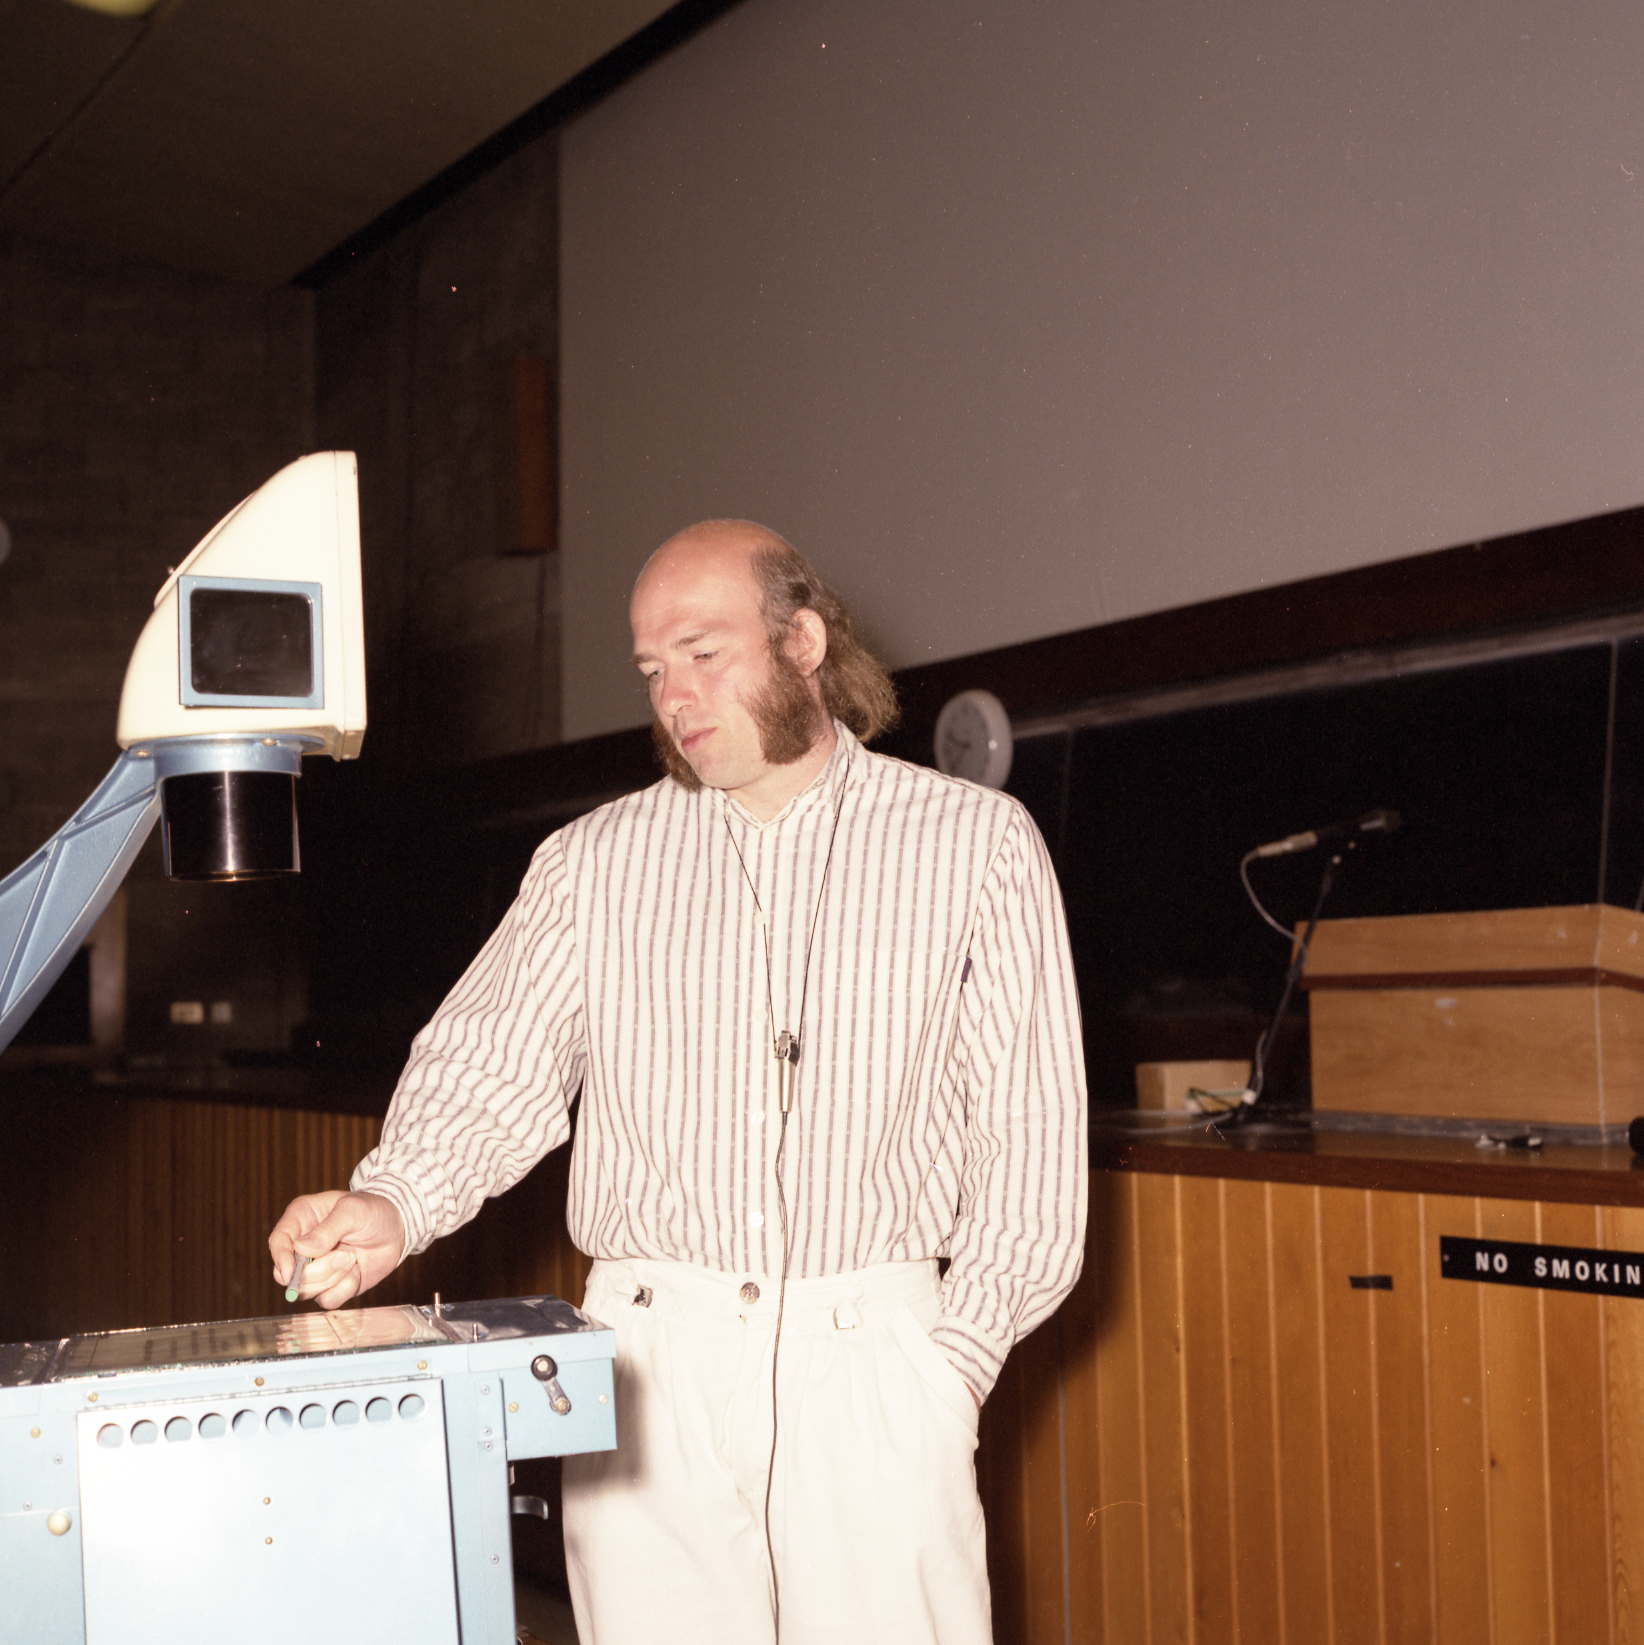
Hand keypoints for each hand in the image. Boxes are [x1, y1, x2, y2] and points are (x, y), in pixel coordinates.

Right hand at [268, 1189, 405, 1310]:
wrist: (398, 1228)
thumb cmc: (373, 1211)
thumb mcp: (353, 1211)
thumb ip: (327, 1229)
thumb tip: (300, 1249)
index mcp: (301, 1219)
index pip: (278, 1242)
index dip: (281, 1259)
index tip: (291, 1272)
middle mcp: (302, 1246)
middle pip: (286, 1274)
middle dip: (316, 1271)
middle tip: (345, 1255)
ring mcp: (314, 1268)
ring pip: (306, 1290)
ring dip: (333, 1277)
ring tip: (352, 1257)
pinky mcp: (330, 1286)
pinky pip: (326, 1300)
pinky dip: (344, 1288)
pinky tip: (356, 1270)